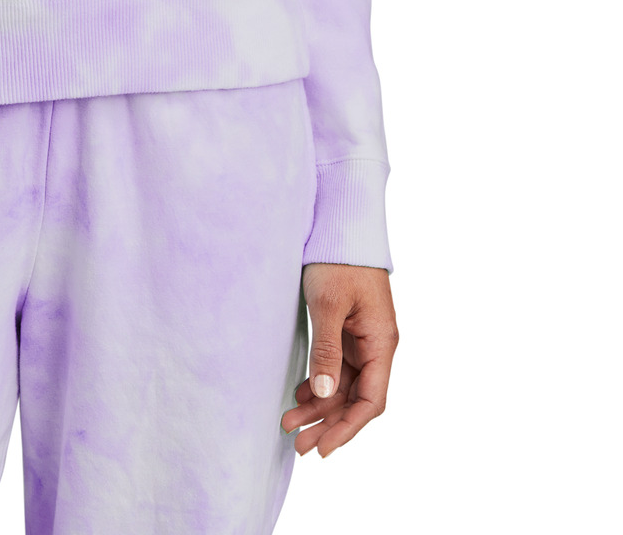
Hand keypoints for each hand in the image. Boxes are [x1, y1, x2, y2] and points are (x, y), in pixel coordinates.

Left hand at [281, 263, 397, 457]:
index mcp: (381, 341)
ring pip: (342, 385)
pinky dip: (318, 383)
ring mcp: (360, 338)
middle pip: (355, 398)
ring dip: (319, 406)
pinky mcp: (345, 329)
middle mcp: (375, 345)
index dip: (348, 428)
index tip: (323, 448)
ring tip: (289, 425)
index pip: (371, 400)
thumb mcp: (328, 305)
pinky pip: (335, 366)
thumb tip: (326, 394)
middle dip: (328, 424)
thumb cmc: (338, 259)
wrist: (340, 222)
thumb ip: (327, 350)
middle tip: (298, 445)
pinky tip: (299, 396)